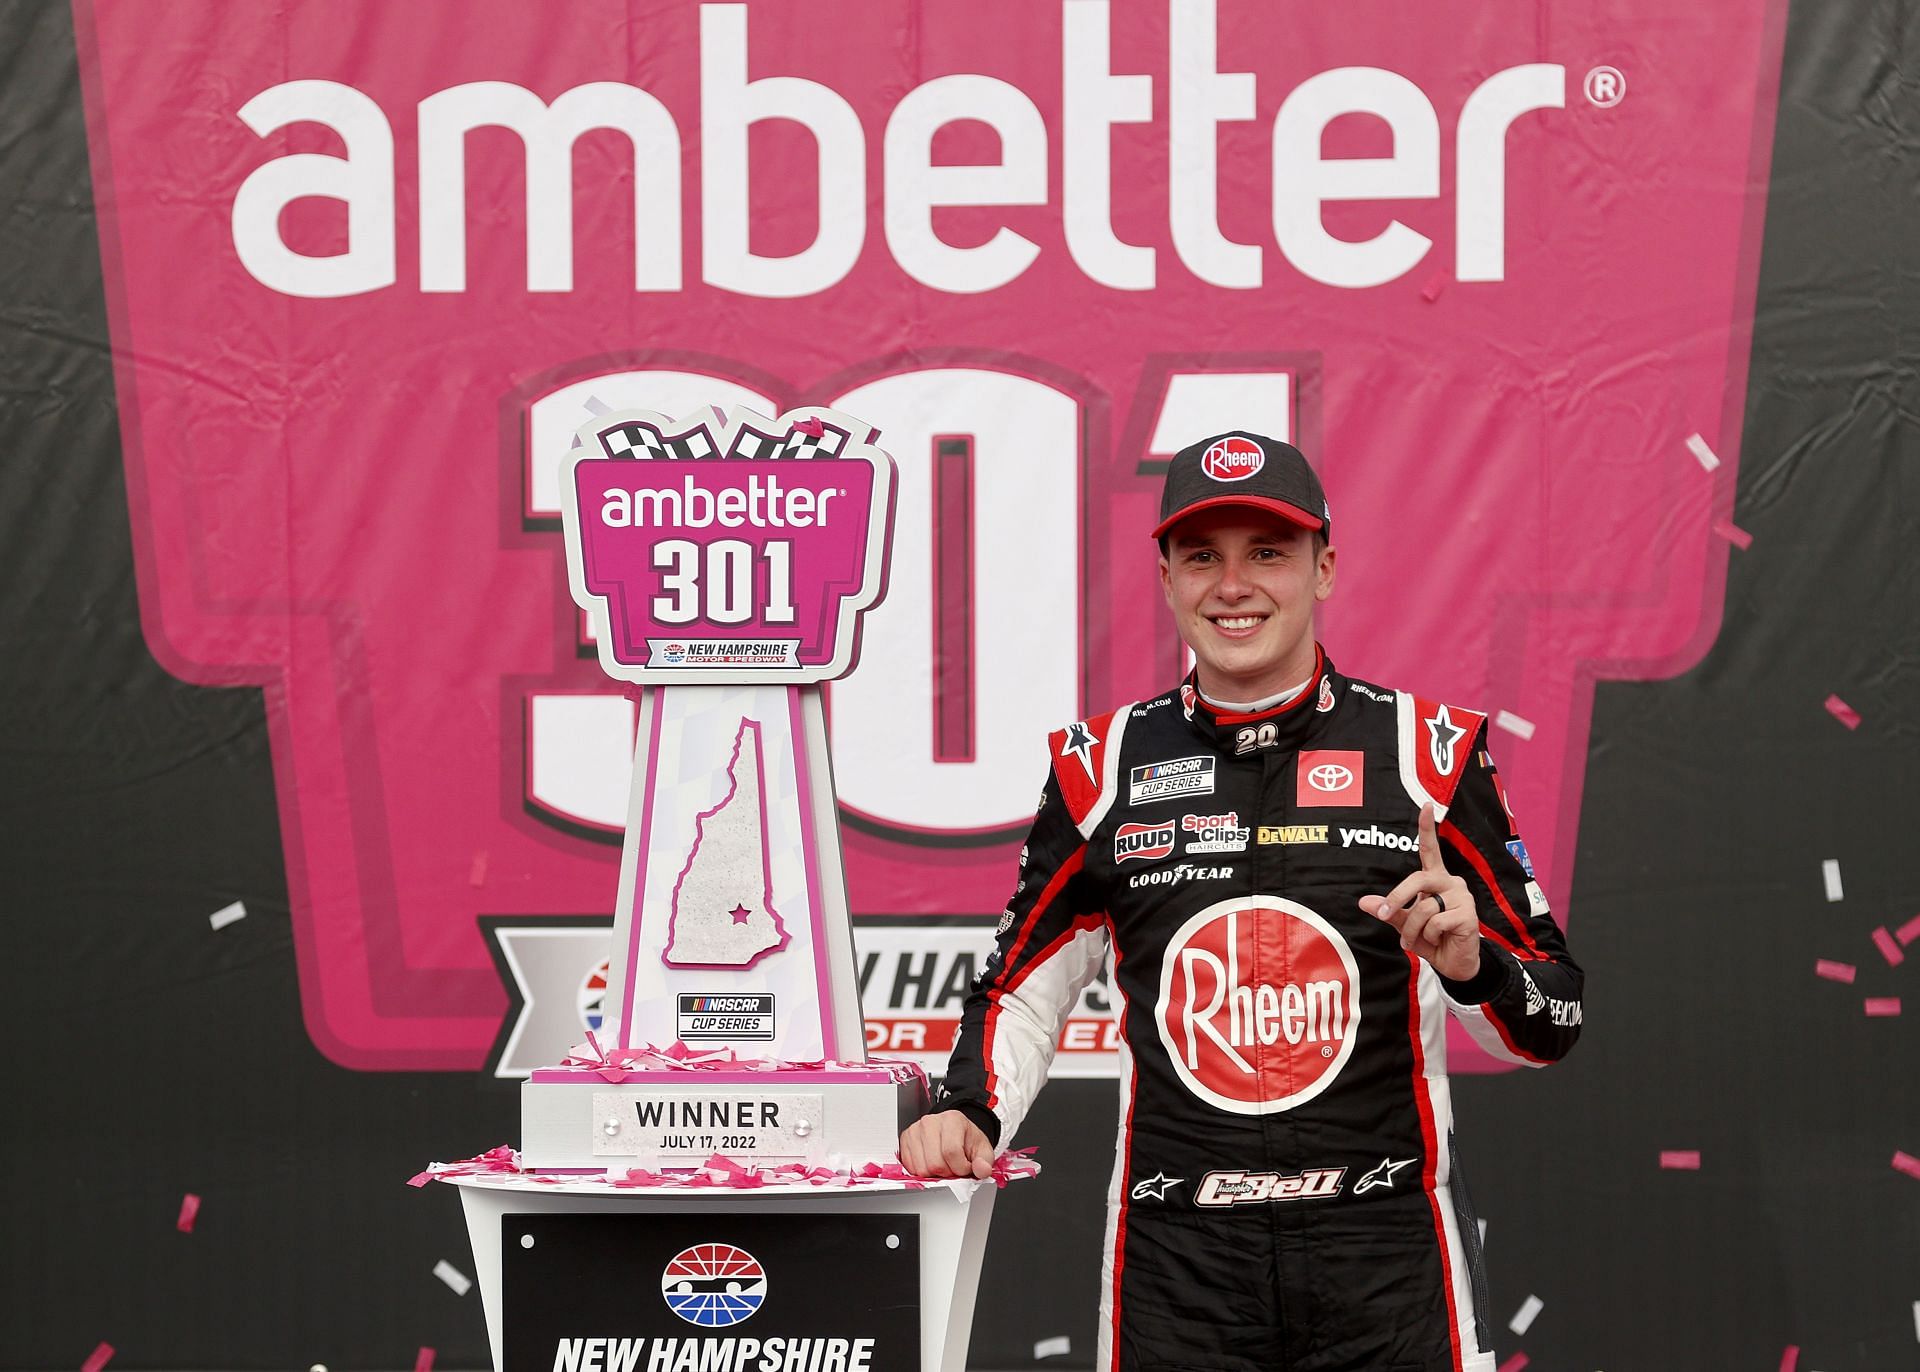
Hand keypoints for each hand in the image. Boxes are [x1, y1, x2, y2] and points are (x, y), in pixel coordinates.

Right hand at [899, 1110, 994, 1179]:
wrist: (956, 1133)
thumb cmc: (967, 1140)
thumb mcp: (983, 1150)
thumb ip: (985, 1162)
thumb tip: (981, 1170)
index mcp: (952, 1120)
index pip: (951, 1152)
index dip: (960, 1168)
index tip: (966, 1167)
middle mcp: (930, 1122)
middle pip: (934, 1163)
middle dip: (947, 1173)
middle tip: (953, 1167)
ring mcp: (915, 1130)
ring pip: (921, 1168)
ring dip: (934, 1174)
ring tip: (943, 1164)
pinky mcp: (905, 1140)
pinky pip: (910, 1168)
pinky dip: (922, 1172)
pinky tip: (931, 1163)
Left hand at [1358, 803, 1479, 980]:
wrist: (1455, 965)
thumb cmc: (1431, 940)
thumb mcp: (1405, 924)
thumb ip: (1388, 911)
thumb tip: (1364, 902)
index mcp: (1435, 880)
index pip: (1430, 849)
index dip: (1427, 828)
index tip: (1426, 806)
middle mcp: (1450, 883)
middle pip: (1417, 880)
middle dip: (1396, 899)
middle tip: (1384, 915)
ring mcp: (1462, 897)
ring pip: (1423, 907)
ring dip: (1412, 929)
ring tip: (1417, 940)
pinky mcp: (1468, 914)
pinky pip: (1436, 922)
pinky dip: (1429, 936)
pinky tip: (1439, 940)